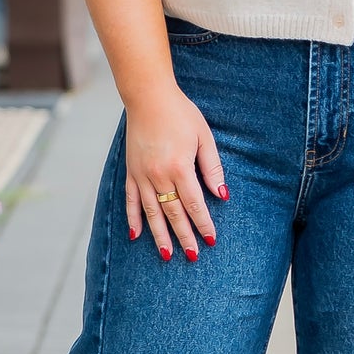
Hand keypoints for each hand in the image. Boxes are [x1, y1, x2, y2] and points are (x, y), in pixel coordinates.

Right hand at [123, 84, 226, 260]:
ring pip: (152, 212)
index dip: (203, 224)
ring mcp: (141, 174)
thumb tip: (222, 194)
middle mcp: (158, 175)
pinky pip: (131, 200)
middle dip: (184, 236)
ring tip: (167, 255)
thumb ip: (212, 167)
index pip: (194, 204)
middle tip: (192, 256)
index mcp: (180, 167)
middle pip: (173, 213)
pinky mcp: (130, 171)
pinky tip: (136, 235)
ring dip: (160, 236)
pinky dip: (133, 218)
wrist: (148, 97)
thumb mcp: (204, 137)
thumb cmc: (181, 114)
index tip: (211, 240)